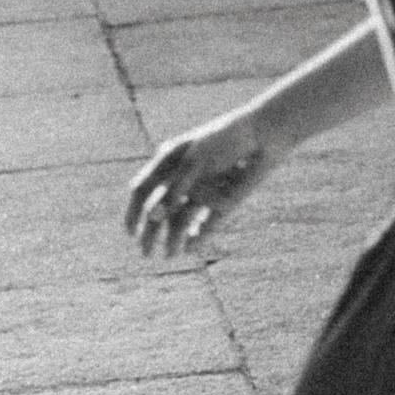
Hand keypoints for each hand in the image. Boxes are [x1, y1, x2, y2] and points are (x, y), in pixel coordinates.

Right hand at [125, 104, 280, 257]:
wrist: (264, 138)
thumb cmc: (225, 142)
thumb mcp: (194, 163)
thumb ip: (172, 189)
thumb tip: (151, 216)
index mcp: (169, 162)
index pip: (142, 189)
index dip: (133, 211)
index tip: (130, 232)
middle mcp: (182, 180)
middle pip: (159, 211)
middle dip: (151, 232)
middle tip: (146, 253)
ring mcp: (202, 193)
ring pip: (180, 221)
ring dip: (173, 238)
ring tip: (170, 255)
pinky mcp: (222, 204)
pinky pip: (205, 226)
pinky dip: (196, 238)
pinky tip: (189, 247)